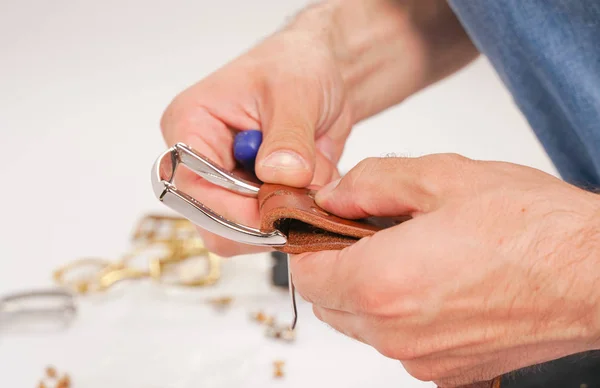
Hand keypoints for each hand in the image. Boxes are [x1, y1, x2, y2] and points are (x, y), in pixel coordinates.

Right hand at [159, 0, 477, 255]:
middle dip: (263, 219)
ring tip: (315, 179)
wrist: (321, 74)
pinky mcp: (252, 198)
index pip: (192, 186)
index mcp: (189, 125)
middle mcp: (200, 161)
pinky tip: (316, 183)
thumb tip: (280, 175)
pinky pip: (271, 228)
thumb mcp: (296, 92)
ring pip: (244, 233)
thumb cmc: (296, 66)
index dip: (232, 208)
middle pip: (213, 221)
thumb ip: (288, 136)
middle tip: (306, 200)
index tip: (278, 211)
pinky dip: (299, 216)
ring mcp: (226, 183)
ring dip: (286, 218)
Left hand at [290, 154, 599, 386]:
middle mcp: (394, 332)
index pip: (305, 273)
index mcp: (382, 282)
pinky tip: (433, 281)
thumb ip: (371, 184)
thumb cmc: (532, 227)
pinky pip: (397, 341)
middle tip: (365, 233)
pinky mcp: (447, 371)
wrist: (596, 275)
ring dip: (366, 290)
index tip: (321, 226)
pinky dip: (398, 313)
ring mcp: (421, 358)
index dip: (307, 245)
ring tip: (407, 252)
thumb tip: (334, 196)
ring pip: (361, 324)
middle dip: (334, 266)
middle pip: (328, 303)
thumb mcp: (441, 177)